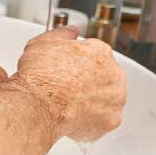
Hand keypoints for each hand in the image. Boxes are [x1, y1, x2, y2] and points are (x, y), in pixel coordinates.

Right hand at [13, 27, 125, 141]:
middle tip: (68, 91)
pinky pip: (103, 122)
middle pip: (105, 79)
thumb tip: (71, 32)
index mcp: (100, 52)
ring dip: (93, 104)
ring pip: (107, 101)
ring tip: (69, 107)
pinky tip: (74, 121)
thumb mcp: (43, 43)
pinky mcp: (111, 120)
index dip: (79, 65)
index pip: (96, 57)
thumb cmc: (41, 75)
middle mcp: (114, 73)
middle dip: (90, 85)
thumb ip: (62, 34)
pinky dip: (91, 123)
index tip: (68, 72)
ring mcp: (115, 98)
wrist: (40, 103)